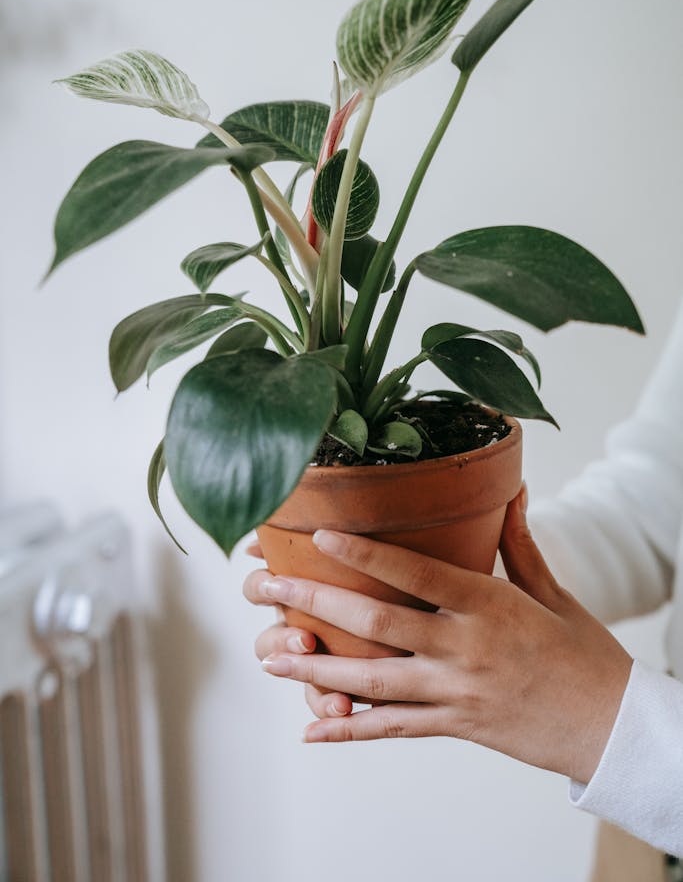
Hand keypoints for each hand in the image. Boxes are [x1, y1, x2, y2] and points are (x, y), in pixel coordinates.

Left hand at [256, 488, 632, 783]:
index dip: (365, 556)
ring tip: (272, 657)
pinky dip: (350, 730)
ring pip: (374, 682)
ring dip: (318, 669)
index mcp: (486, 605)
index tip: (321, 535)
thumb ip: (517, 543)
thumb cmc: (582, 651)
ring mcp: (456, 692)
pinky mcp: (455, 726)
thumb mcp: (551, 590)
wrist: (611, 725)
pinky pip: (394, 730)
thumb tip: (512, 490)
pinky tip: (310, 730)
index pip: (416, 574)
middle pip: (379, 627)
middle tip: (269, 588)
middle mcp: (465, 648)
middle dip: (318, 604)